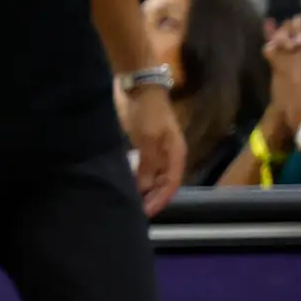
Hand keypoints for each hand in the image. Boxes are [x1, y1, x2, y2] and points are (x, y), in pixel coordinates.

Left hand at [121, 78, 185, 212]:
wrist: (138, 87)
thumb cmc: (147, 112)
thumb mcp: (148, 138)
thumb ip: (148, 163)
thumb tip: (145, 188)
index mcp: (175, 153)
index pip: (171, 184)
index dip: (159, 199)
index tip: (145, 213)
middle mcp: (168, 154)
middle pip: (162, 182)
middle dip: (151, 198)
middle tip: (134, 211)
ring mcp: (156, 149)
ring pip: (152, 176)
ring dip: (143, 189)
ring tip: (130, 202)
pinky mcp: (143, 144)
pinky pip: (142, 167)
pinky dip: (136, 177)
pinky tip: (125, 184)